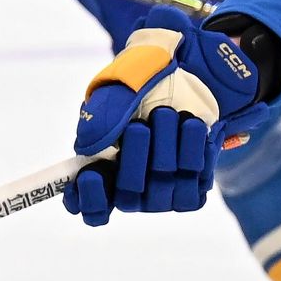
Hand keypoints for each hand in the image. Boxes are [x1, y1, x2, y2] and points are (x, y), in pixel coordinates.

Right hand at [63, 22, 273, 221]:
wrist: (193, 73)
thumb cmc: (146, 82)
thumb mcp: (117, 89)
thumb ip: (99, 118)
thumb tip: (86, 148)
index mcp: (103, 169)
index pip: (91, 207)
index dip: (88, 199)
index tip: (90, 175)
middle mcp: (132, 188)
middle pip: (127, 196)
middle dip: (134, 158)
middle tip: (139, 126)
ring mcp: (163, 192)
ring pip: (162, 192)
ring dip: (166, 149)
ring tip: (167, 114)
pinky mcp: (194, 187)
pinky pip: (193, 183)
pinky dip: (192, 152)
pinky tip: (191, 126)